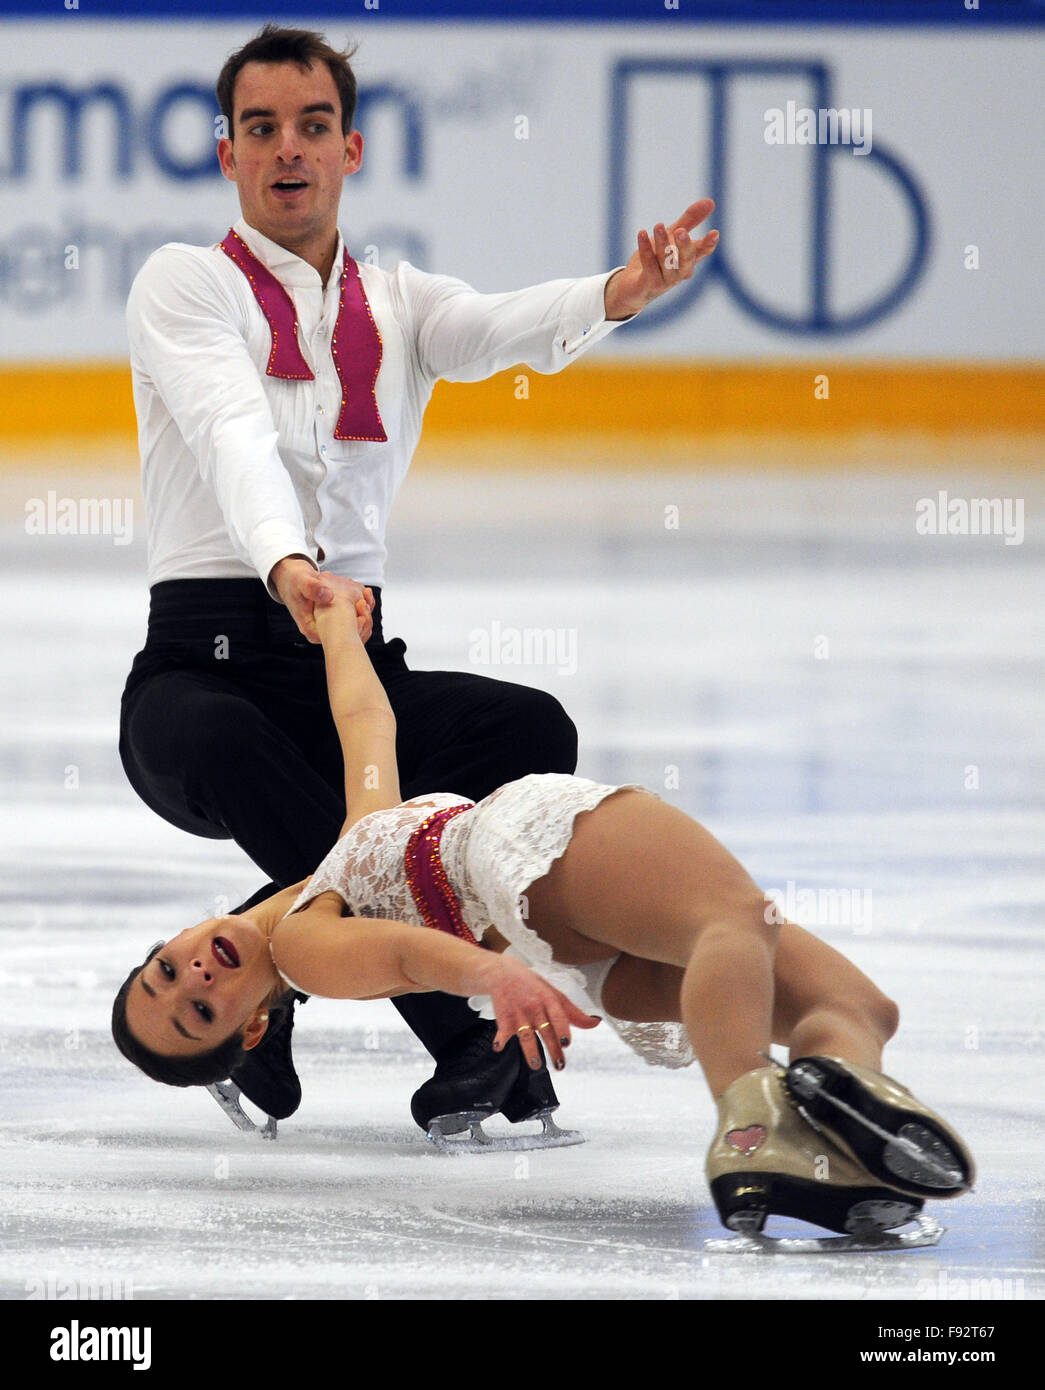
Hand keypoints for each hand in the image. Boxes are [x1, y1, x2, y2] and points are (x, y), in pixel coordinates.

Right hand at [270, 557, 374, 643]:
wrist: (291, 577)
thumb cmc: (294, 580)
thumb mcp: (302, 581)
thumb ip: (313, 588)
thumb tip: (328, 596)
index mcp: (310, 628)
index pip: (334, 639)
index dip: (351, 630)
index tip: (362, 618)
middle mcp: (319, 630)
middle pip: (345, 637)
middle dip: (359, 625)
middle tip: (367, 608)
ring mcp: (326, 625)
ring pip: (349, 628)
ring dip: (361, 616)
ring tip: (367, 600)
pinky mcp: (332, 617)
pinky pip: (349, 619)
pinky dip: (358, 610)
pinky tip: (363, 599)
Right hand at [478, 954, 600, 1071]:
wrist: (504, 973)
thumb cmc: (534, 987)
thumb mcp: (554, 994)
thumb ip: (573, 1012)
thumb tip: (596, 1023)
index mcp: (549, 999)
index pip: (558, 1015)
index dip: (562, 1029)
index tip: (566, 1044)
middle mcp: (535, 1007)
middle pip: (545, 1030)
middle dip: (553, 1049)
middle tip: (560, 1065)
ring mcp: (519, 1013)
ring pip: (525, 1034)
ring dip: (530, 1051)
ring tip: (535, 1065)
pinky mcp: (504, 1018)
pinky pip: (502, 1030)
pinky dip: (500, 1039)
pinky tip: (498, 1047)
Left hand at [604, 197, 718, 319]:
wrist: (632, 288)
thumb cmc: (656, 260)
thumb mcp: (672, 237)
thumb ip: (689, 221)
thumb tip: (711, 201)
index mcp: (688, 260)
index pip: (702, 252)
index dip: (708, 244)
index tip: (715, 233)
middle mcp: (679, 272)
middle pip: (686, 261)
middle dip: (685, 246)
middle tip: (681, 231)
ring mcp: (665, 281)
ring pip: (666, 262)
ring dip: (662, 244)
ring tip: (658, 225)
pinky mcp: (649, 284)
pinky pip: (648, 265)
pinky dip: (645, 249)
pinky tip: (642, 233)